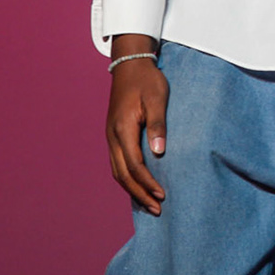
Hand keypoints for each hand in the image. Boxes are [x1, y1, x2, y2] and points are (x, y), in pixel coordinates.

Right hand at [105, 34, 168, 214]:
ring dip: (132, 189)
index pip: (134, 165)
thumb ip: (158, 125)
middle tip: (157, 209)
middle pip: (122, 175)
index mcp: (123, 129)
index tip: (163, 195)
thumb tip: (159, 152)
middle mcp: (113, 136)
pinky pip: (117, 163)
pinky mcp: (114, 135)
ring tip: (149, 203)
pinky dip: (127, 178)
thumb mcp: (157, 98)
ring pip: (117, 171)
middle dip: (139, 194)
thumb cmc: (146, 80)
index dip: (148, 183)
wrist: (129, 64)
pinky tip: (139, 185)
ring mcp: (111, 136)